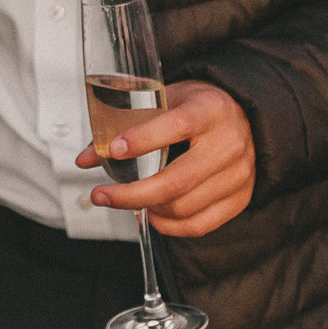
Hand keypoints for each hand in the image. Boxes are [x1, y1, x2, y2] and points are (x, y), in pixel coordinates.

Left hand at [76, 82, 255, 237]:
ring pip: (185, 207)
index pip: (176, 126)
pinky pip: (200, 225)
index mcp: (209, 110)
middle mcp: (228, 143)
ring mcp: (238, 175)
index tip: (112, 151)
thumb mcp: (164, 102)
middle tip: (101, 195)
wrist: (243, 118)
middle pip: (177, 180)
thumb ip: (124, 126)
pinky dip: (169, 226)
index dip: (142, 140)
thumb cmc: (198, 108)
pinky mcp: (240, 198)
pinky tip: (152, 215)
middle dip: (131, 194)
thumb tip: (85, 159)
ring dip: (147, 210)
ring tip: (127, 202)